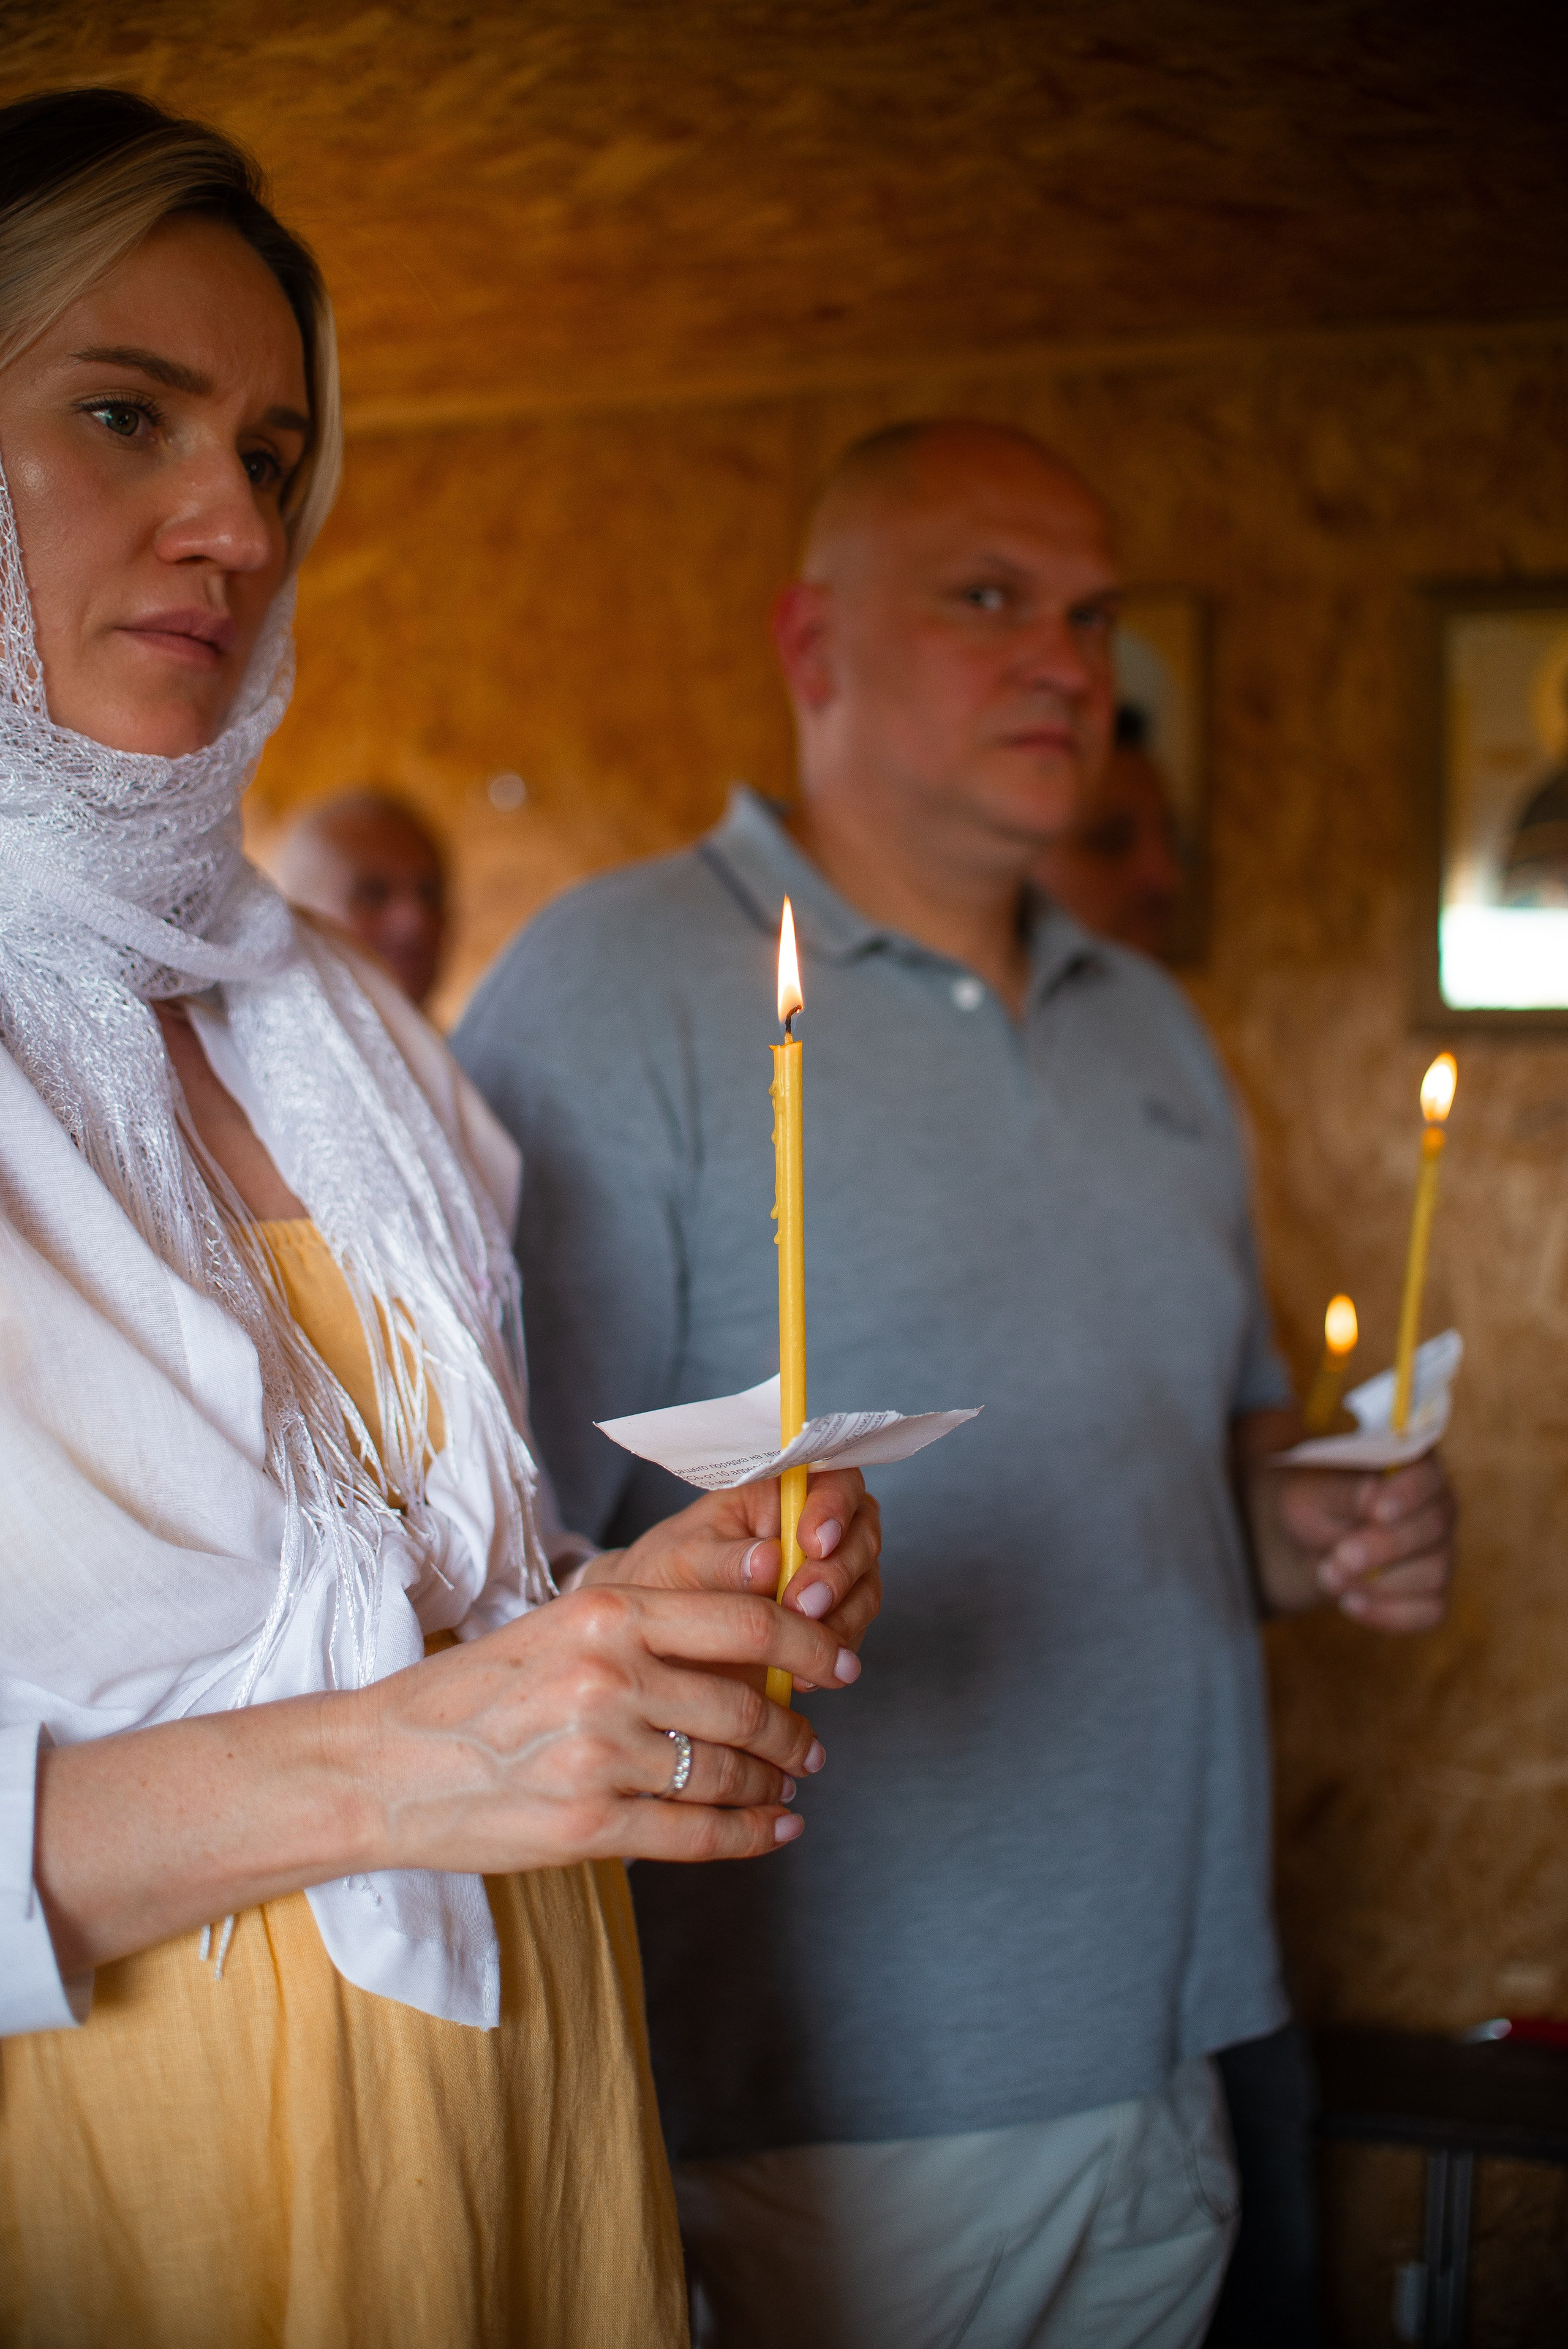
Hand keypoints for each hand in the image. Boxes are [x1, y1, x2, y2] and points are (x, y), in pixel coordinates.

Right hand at [36, 1582, 857, 1974]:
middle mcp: (608, 1676)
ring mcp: (599, 1755)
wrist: (384, 1766)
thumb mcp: (560, 1627)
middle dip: (796, 1727)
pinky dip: (749, 1836)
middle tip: (813, 1740)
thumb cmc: (476, 1694)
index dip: (808, 1646)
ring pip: (727, 1772)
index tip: (838, 1663)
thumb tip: (755, 1638)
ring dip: (773, 1784)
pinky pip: (696, 1835)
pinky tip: (773, 1830)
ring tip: (788, 1785)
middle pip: (747, 1702)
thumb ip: (650, 1629)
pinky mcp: (588, 1826)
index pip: (745, 1622)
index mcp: (605, 1611)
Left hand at [581, 1469, 881, 1688]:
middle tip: (804, 1604)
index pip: (831, 1478)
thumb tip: (769, 1561)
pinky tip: (803, 1671)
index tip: (813, 1542)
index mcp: (779, 1492)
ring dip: (843, 1614)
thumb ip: (725, 1559)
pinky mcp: (828, 1622)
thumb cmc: (665, 1574)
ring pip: (865, 1585)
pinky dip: (836, 1649)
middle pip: (862, 1532)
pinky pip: (854, 1631)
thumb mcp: (683, 1558)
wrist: (653, 1634)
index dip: (835, 1505)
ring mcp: (827, 1575)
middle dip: (839, 1571)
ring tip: (802, 1643)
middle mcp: (813, 1527)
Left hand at [1262, 1452, 1455, 1630]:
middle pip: (1434, 1527)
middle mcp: (1436, 1506)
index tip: (1378, 1512)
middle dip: (1382, 1548)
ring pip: (1433, 1573)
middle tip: (1339, 1556)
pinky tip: (1350, 1604)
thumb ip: (1344, 1492)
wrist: (1305, 1542)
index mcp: (1411, 1466)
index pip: (1427, 1474)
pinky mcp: (1432, 1591)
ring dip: (1377, 1583)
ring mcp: (1440, 1551)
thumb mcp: (1312, 1492)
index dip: (1408, 1494)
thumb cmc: (1313, 1504)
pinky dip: (1388, 1613)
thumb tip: (1374, 1496)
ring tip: (1328, 1575)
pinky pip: (1430, 1611)